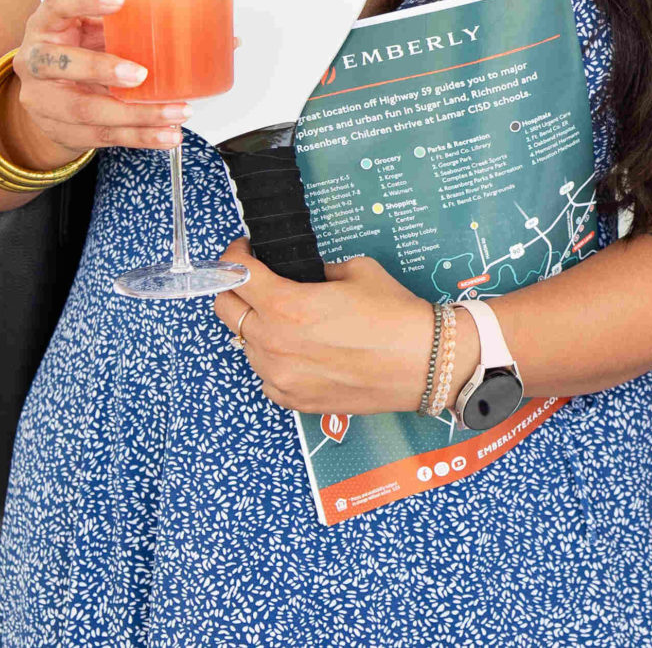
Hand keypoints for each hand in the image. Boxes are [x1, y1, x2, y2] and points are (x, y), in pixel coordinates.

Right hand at [4, 0, 184, 163]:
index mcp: (47, 24)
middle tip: (141, 74)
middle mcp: (35, 61)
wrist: (48, 92)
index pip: (58, 3)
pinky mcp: (61, 129)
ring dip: (135, 114)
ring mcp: (43, 99)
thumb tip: (200, 21)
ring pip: (84, 109)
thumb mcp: (91, 27)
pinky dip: (139, 136)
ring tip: (176, 112)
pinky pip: (101, 135)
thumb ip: (126, 22)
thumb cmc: (80, 48)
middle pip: (59, 64)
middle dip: (101, 69)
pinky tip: (167, 134)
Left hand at [211, 241, 461, 415]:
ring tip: (289, 319)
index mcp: (287, 305)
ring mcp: (279, 377)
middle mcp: (274, 343)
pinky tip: (302, 348)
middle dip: (236, 289)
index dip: (236, 256)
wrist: (425, 363)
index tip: (244, 251)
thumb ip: (317, 272)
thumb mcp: (356, 271)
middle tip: (257, 281)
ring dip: (257, 325)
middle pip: (226, 310)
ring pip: (244, 343)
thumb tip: (303, 277)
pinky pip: (265, 373)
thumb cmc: (395, 315)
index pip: (236, 274)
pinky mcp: (291, 400)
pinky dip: (274, 356)